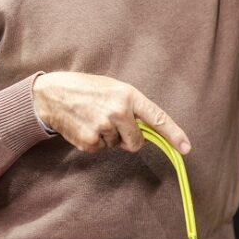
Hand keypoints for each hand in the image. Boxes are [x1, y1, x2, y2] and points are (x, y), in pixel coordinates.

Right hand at [32, 71, 191, 154]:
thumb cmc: (86, 89)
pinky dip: (94, 142)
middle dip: (128, 138)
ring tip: (92, 118)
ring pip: (117, 145)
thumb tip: (146, 131)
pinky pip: (101, 150)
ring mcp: (104, 128)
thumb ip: (131, 107)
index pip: (157, 118)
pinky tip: (83, 126)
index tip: (186, 148)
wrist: (52, 94)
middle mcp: (118, 112)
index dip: (174, 134)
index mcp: (128, 95)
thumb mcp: (113, 88)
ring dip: (108, 137)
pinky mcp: (90, 142)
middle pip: (137, 141)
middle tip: (111, 122)